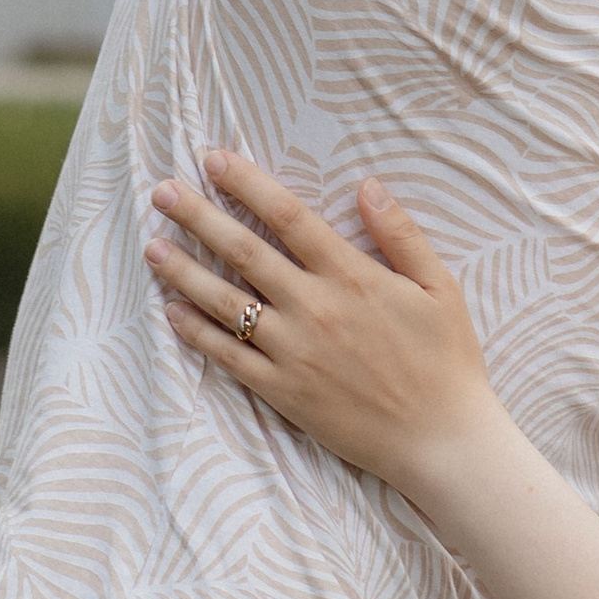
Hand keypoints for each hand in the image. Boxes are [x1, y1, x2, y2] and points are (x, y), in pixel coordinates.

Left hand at [146, 149, 493, 499]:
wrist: (441, 440)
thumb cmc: (446, 358)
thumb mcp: (439, 285)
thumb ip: (400, 233)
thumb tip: (367, 184)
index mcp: (351, 275)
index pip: (288, 216)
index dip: (248, 184)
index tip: (214, 159)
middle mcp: (314, 308)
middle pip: (244, 251)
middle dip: (199, 216)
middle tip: (162, 191)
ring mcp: (294, 352)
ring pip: (226, 303)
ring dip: (185, 271)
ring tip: (152, 246)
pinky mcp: (283, 392)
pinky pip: (229, 358)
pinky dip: (196, 334)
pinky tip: (171, 312)